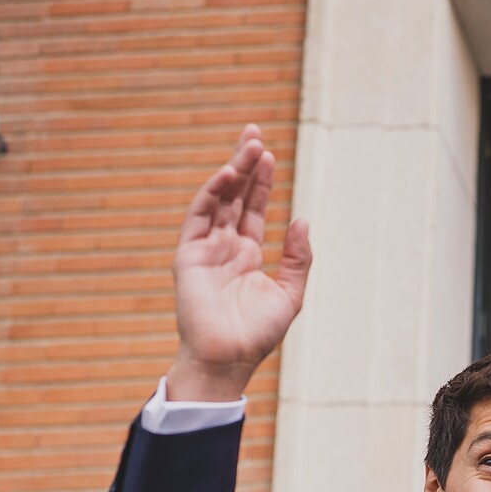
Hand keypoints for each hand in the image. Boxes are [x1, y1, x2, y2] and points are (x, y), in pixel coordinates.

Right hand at [167, 124, 312, 401]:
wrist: (228, 359)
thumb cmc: (257, 334)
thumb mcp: (289, 293)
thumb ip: (298, 258)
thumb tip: (302, 219)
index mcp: (247, 254)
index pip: (253, 208)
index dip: (262, 181)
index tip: (270, 154)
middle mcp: (224, 246)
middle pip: (235, 196)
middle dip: (245, 164)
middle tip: (255, 132)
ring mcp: (205, 248)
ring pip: (218, 200)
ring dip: (232, 171)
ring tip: (250, 145)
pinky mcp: (188, 255)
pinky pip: (199, 217)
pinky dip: (212, 193)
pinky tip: (228, 174)